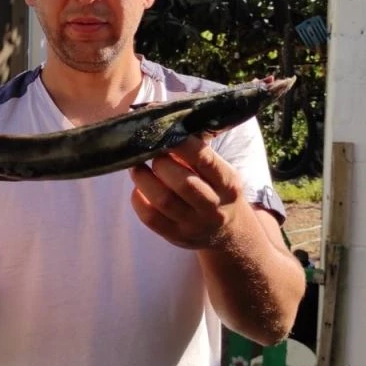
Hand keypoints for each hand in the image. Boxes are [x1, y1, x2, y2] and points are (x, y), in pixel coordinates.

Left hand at [129, 136, 243, 249]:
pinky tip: (138, 188)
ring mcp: (194, 225)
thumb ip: (197, 155)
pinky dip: (138, 200)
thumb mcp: (220, 172)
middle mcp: (214, 207)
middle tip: (150, 152)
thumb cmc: (218, 191)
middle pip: (184, 184)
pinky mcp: (176, 237)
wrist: (228, 233)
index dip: (182, 144)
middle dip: (162, 164)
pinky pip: (150, 218)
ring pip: (164, 201)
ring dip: (144, 179)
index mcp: (228, 184)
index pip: (205, 161)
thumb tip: (165, 128)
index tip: (166, 130)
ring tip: (137, 167)